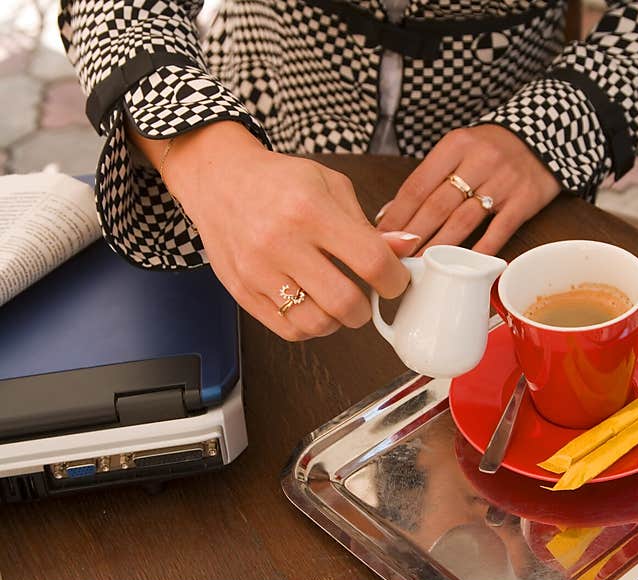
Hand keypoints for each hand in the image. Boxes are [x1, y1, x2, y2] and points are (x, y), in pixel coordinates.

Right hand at [129, 121, 412, 341]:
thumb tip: (405, 248)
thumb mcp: (330, 185)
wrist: (220, 180)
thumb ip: (368, 224)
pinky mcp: (242, 292)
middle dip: (367, 308)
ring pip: (317, 324)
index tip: (395, 280)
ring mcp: (258, 271)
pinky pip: (289, 330)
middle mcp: (281, 242)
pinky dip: (311, 326)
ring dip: (338, 320)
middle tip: (366, 296)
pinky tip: (313, 306)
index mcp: (310, 210)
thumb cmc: (279, 181)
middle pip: (345, 302)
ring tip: (337, 300)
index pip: (371, 261)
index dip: (394, 279)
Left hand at [376, 124, 561, 254]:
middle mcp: (479, 160)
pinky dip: (480, 250)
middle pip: (437, 206)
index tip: (382, 236)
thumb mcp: (459, 149)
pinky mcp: (525, 200)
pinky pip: (498, 231)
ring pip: (463, 221)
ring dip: (439, 246)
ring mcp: (503, 182)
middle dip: (413, 235)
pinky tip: (464, 266)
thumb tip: (391, 213)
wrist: (544, 136)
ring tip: (420, 265)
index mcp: (456, 145)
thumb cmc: (492, 148)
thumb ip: (429, 178)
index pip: (418, 184)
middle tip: (396, 258)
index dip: (397, 214)